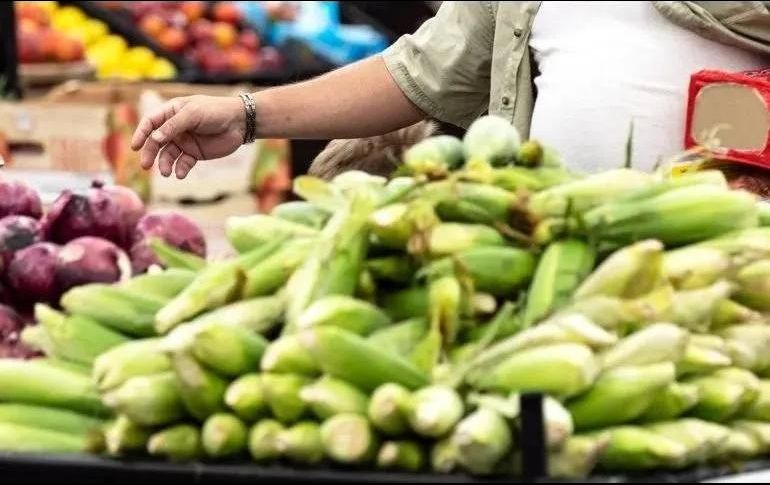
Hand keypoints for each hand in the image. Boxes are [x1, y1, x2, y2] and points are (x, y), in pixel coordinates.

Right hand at [130, 95, 245, 178]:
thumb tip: (154, 139)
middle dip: (150, 153)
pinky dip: (180, 169)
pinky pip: (183, 163)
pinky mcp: (195, 153)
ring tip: (166, 172)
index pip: (150, 122)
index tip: (135, 146)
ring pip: (168, 155)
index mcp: (171, 112)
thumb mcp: (193, 114)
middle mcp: (175, 127)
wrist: (240, 122)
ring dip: (164, 164)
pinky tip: (180, 174)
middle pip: (156, 141)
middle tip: (146, 165)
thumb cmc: (215, 111)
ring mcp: (184, 141)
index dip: (141, 133)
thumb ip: (173, 126)